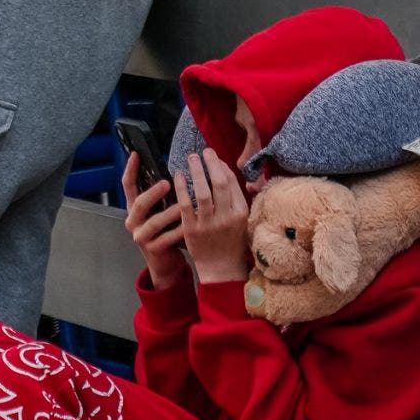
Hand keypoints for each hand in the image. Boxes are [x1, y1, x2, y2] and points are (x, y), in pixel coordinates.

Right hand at [122, 156, 186, 289]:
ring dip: (170, 212)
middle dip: (153, 192)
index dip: (130, 169)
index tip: (136, 154)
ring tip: (183, 205)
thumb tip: (173, 169)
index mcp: (134, 208)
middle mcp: (133, 221)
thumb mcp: (158, 211)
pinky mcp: (152, 249)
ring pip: (154, 222)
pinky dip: (179, 230)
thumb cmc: (165, 231)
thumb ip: (160, 195)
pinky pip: (167, 238)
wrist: (164, 263)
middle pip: (139, 203)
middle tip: (167, 182)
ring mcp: (141, 236)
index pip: (128, 185)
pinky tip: (190, 225)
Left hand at [176, 148, 252, 284]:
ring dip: (196, 172)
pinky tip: (178, 176)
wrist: (221, 268)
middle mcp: (226, 217)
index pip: (232, 184)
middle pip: (219, 184)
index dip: (222, 167)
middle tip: (203, 151)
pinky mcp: (192, 230)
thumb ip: (237, 198)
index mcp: (241, 213)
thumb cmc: (232, 241)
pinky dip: (182, 188)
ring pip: (202, 192)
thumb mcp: (242, 220)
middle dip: (211, 164)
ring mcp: (209, 224)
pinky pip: (186, 205)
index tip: (214, 156)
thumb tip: (225, 171)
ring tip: (191, 158)